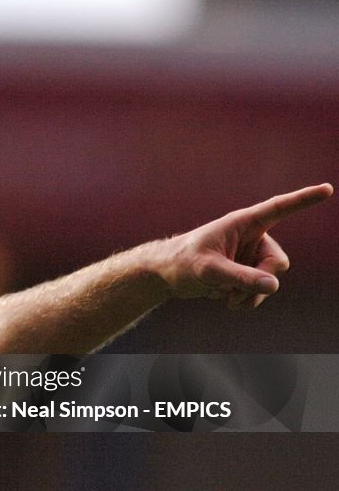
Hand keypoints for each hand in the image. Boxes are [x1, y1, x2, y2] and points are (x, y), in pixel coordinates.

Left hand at [161, 183, 332, 308]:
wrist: (168, 276)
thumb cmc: (183, 262)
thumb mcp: (209, 270)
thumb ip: (240, 277)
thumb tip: (273, 285)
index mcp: (243, 223)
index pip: (279, 208)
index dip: (304, 200)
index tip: (327, 189)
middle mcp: (253, 237)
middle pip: (277, 263)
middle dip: (259, 280)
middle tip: (234, 291)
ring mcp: (251, 256)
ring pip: (270, 280)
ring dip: (251, 294)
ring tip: (226, 298)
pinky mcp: (247, 272)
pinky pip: (260, 290)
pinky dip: (247, 298)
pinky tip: (227, 301)